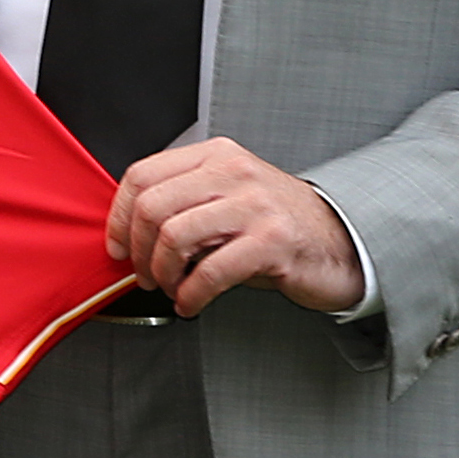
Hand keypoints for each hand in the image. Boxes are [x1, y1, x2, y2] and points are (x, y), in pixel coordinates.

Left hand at [106, 138, 366, 316]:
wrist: (341, 240)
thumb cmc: (274, 223)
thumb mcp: (227, 197)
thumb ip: (184, 202)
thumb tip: (129, 233)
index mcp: (215, 154)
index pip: (143, 175)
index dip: (119, 216)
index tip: (116, 247)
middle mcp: (233, 171)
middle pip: (153, 207)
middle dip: (138, 251)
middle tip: (144, 276)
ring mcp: (255, 204)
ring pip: (175, 237)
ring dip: (163, 274)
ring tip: (171, 288)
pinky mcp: (272, 242)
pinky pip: (211, 271)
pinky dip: (191, 295)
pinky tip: (191, 303)